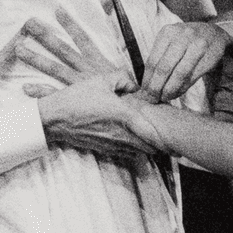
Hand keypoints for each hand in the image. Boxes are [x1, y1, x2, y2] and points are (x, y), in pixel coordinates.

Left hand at [10, 9, 133, 96]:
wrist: (133, 119)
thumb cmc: (132, 101)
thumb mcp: (126, 80)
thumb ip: (118, 71)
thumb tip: (123, 64)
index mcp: (99, 64)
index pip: (84, 39)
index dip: (71, 25)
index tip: (57, 10)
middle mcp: (86, 72)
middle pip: (63, 50)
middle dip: (45, 36)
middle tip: (28, 23)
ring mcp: (78, 87)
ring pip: (54, 69)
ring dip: (36, 59)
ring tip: (18, 49)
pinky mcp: (74, 103)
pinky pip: (54, 96)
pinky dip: (40, 92)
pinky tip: (25, 88)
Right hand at [38, 75, 163, 161]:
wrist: (55, 118)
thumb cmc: (77, 97)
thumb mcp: (100, 80)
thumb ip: (122, 79)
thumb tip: (135, 86)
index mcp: (124, 115)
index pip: (152, 131)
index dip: (166, 137)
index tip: (176, 141)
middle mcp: (122, 134)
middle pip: (151, 147)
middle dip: (162, 146)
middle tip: (173, 144)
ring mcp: (114, 144)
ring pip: (140, 152)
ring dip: (150, 149)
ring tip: (160, 146)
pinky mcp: (106, 150)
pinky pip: (127, 154)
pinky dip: (136, 151)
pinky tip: (138, 145)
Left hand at [142, 21, 232, 101]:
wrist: (214, 33)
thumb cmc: (187, 41)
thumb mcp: (171, 41)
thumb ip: (160, 57)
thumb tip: (146, 85)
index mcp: (167, 32)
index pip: (152, 61)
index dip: (147, 80)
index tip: (143, 93)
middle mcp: (181, 37)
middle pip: (164, 68)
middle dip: (156, 87)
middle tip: (152, 100)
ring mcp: (196, 46)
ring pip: (179, 74)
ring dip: (170, 90)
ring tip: (164, 98)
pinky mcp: (208, 57)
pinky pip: (192, 77)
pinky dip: (182, 88)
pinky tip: (176, 93)